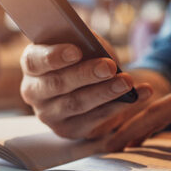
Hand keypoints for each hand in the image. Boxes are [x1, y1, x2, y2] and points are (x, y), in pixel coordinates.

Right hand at [20, 38, 153, 138]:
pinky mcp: (68, 130)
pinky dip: (118, 106)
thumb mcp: (80, 43)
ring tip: (127, 82)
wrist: (89, 83)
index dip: (54, 56)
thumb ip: (83, 41)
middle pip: (57, 84)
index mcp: (31, 65)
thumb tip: (93, 44)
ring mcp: (49, 114)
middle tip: (109, 67)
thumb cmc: (82, 56)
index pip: (35, 61)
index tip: (76, 51)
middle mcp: (34, 91)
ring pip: (76, 104)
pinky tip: (138, 94)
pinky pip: (94, 120)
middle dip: (85, 75)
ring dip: (104, 93)